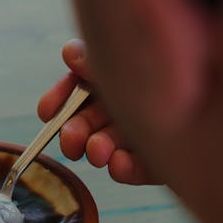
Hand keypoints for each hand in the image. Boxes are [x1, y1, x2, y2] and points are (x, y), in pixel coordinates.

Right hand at [38, 39, 158, 184]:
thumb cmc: (175, 60)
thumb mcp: (133, 55)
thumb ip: (100, 57)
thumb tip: (69, 53)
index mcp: (117, 72)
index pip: (78, 85)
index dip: (58, 100)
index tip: (47, 111)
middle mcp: (129, 101)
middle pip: (90, 120)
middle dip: (74, 132)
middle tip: (71, 140)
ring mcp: (148, 129)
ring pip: (111, 145)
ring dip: (97, 150)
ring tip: (99, 151)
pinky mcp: (166, 156)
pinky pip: (141, 168)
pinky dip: (126, 169)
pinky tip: (119, 164)